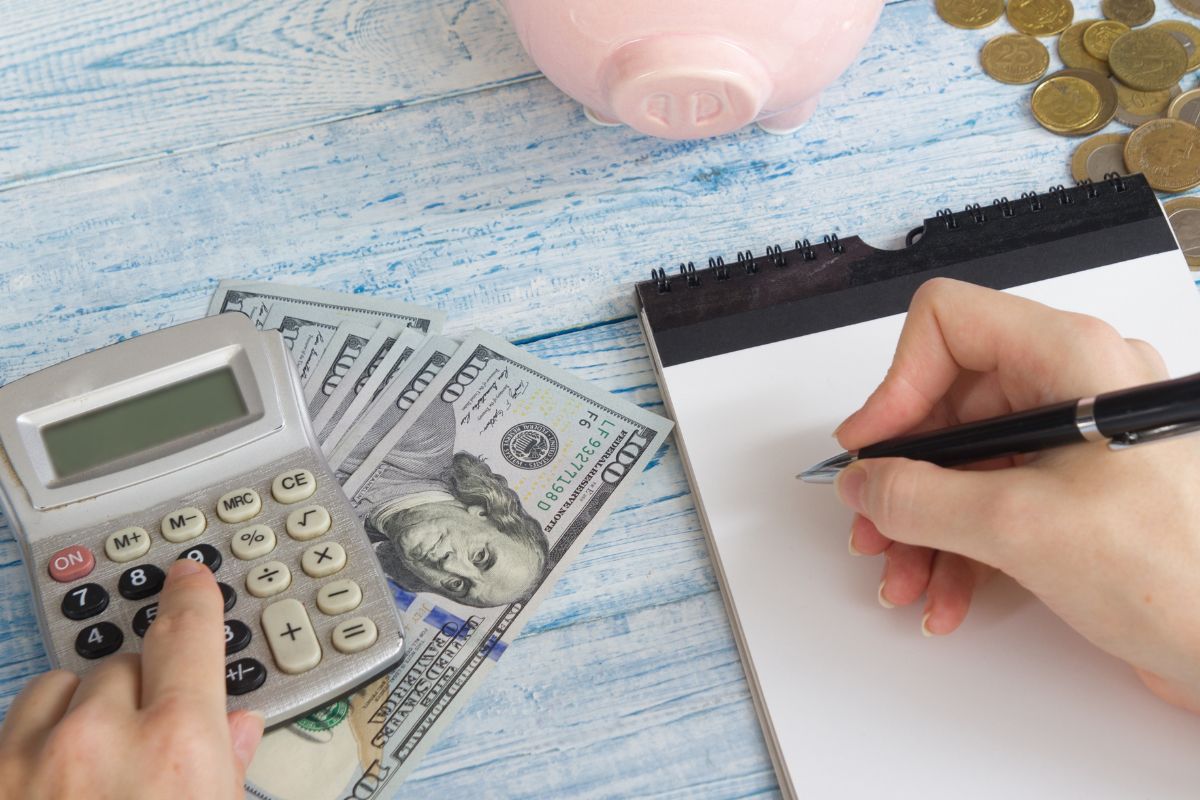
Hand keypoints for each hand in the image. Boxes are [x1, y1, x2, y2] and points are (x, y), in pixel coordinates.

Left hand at [0, 559, 263, 797]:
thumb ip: (226, 767)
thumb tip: (236, 729)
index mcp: (176, 746)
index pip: (187, 635)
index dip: (190, 598)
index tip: (187, 578)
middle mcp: (99, 741)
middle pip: (124, 667)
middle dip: (140, 694)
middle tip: (148, 749)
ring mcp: (31, 760)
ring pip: (62, 686)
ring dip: (81, 711)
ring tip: (96, 768)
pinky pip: (16, 722)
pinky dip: (36, 740)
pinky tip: (53, 780)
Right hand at [833, 278, 1199, 712]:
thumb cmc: (1180, 573)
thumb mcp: (1019, 526)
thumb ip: (918, 498)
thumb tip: (864, 483)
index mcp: (1070, 358)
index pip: (948, 325)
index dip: (896, 384)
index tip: (871, 448)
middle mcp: (1075, 386)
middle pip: (947, 404)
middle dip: (902, 477)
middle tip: (873, 526)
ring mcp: (1078, 442)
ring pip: (964, 461)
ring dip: (923, 524)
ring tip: (906, 578)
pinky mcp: (1080, 494)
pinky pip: (994, 500)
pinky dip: (960, 546)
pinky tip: (947, 595)